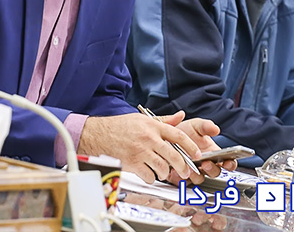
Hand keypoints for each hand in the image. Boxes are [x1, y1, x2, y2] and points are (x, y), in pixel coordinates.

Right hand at [78, 112, 201, 183]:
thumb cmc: (118, 127)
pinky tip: (148, 174)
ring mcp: (141, 151)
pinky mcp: (133, 163)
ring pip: (163, 168)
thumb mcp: (141, 119)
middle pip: (174, 155)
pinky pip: (149, 176)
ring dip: (166, 173)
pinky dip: (151, 178)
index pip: (178, 135)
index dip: (191, 146)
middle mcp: (148, 138)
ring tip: (163, 172)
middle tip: (185, 171)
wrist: (97, 135)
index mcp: (152, 126)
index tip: (197, 154)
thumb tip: (181, 116)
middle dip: (183, 167)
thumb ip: (163, 120)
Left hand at [164, 114, 235, 184]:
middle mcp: (205, 165)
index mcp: (213, 154)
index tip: (227, 162)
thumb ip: (206, 126)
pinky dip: (179, 178)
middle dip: (211, 169)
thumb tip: (216, 129)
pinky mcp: (180, 176)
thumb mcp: (195, 125)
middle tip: (206, 163)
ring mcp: (193, 172)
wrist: (166, 134)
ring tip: (190, 168)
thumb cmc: (185, 131)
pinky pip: (181, 182)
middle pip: (214, 173)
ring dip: (196, 175)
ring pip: (199, 179)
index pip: (227, 163)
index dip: (230, 164)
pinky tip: (175, 171)